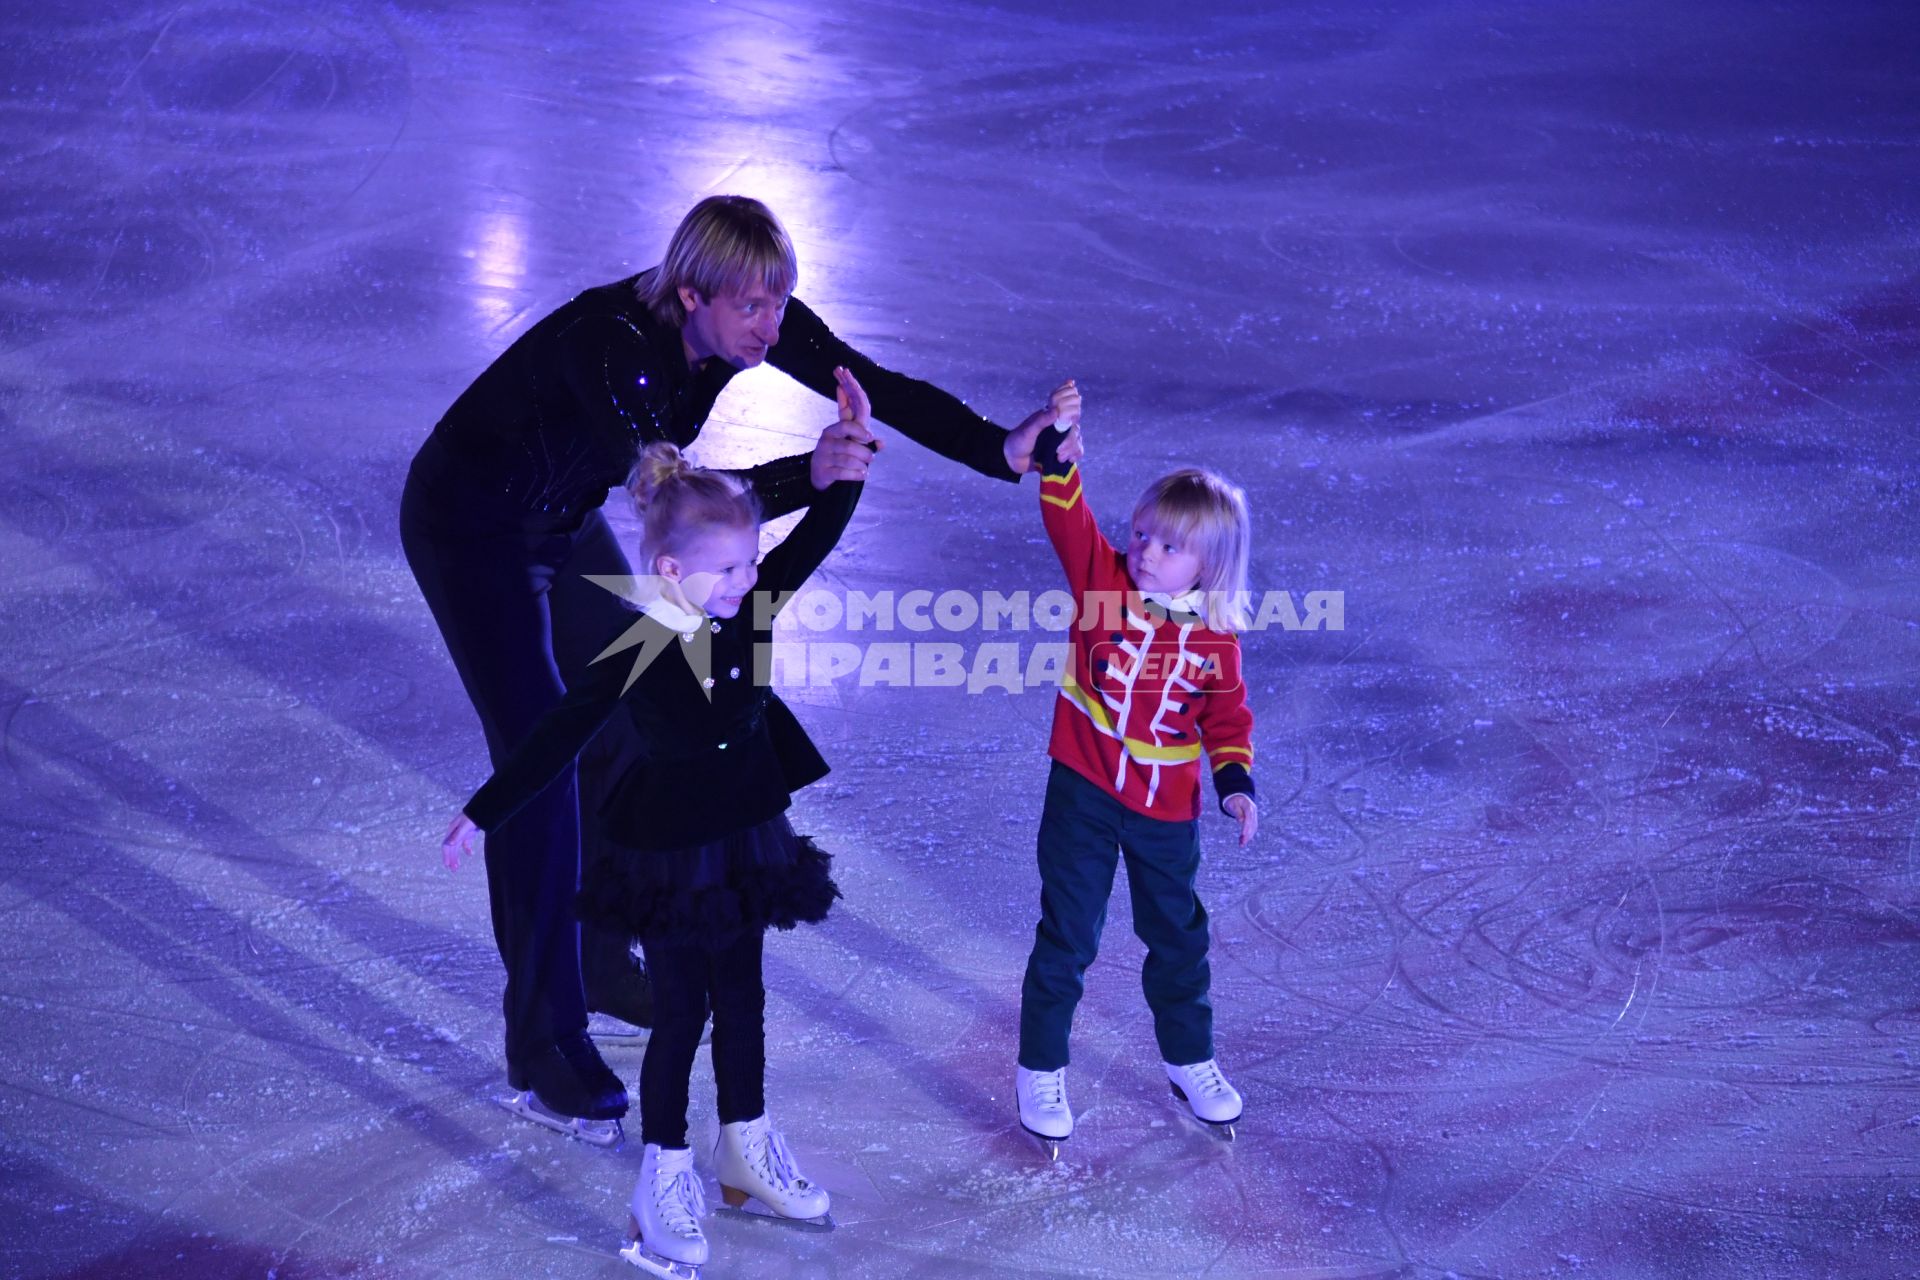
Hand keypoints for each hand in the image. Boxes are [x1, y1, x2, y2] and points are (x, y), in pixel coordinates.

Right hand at [442, 812, 479, 870]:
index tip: (447, 864)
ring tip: (456, 868)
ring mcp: (462, 835)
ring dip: (456, 857)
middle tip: (453, 870)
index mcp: (452, 830)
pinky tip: (470, 854)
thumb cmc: (473, 816)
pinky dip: (467, 850)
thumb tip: (449, 844)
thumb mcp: (465, 826)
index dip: (446, 855)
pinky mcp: (468, 835)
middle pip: (451, 848)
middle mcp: (455, 833)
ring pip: (457, 848)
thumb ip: (458, 835)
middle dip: (451, 859)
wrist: (483, 810)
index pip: (446, 845)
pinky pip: (465, 845)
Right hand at [811, 370, 881, 489]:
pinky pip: (842, 473)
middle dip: (864, 453)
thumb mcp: (847, 443)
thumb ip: (864, 440)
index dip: (860, 431)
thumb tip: (882, 444)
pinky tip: (862, 475)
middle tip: (871, 458)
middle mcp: (825, 443)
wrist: (818, 472)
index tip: (870, 438)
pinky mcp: (823, 472)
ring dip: (861, 465)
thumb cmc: (837, 454)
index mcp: (831, 431)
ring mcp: (822, 458)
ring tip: (865, 468)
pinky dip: (856, 475)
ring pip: (848, 461)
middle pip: (849, 446)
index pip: (845, 426)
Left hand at [1004, 378, 1080, 474]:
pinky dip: (1076, 455)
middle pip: (1075, 429)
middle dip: (1070, 441)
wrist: (1013, 460)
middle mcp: (1059, 426)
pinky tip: (1069, 460)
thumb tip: (1056, 410)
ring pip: (1077, 440)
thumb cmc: (1018, 441)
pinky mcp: (1063, 451)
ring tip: (1059, 458)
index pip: (1070, 410)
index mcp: (1051, 417)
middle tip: (1058, 451)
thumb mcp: (1028, 430)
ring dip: (1072, 450)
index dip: (1073, 414)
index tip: (1067, 424)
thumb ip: (1041, 421)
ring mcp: (1062, 439)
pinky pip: (1077, 451)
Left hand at [1223, 794, 1257, 845]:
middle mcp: (1253, 812)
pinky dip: (1249, 835)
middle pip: (1252, 825)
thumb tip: (1241, 821)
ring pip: (1253, 828)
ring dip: (1248, 837)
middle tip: (1241, 844)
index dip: (1246, 828)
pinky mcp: (1253, 819)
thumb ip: (1237, 812)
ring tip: (1241, 844)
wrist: (1238, 796)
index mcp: (1249, 807)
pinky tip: (1243, 840)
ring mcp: (1254, 816)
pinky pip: (1252, 828)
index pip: (1249, 819)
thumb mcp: (1233, 804)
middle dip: (1247, 835)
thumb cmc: (1233, 800)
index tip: (1243, 836)